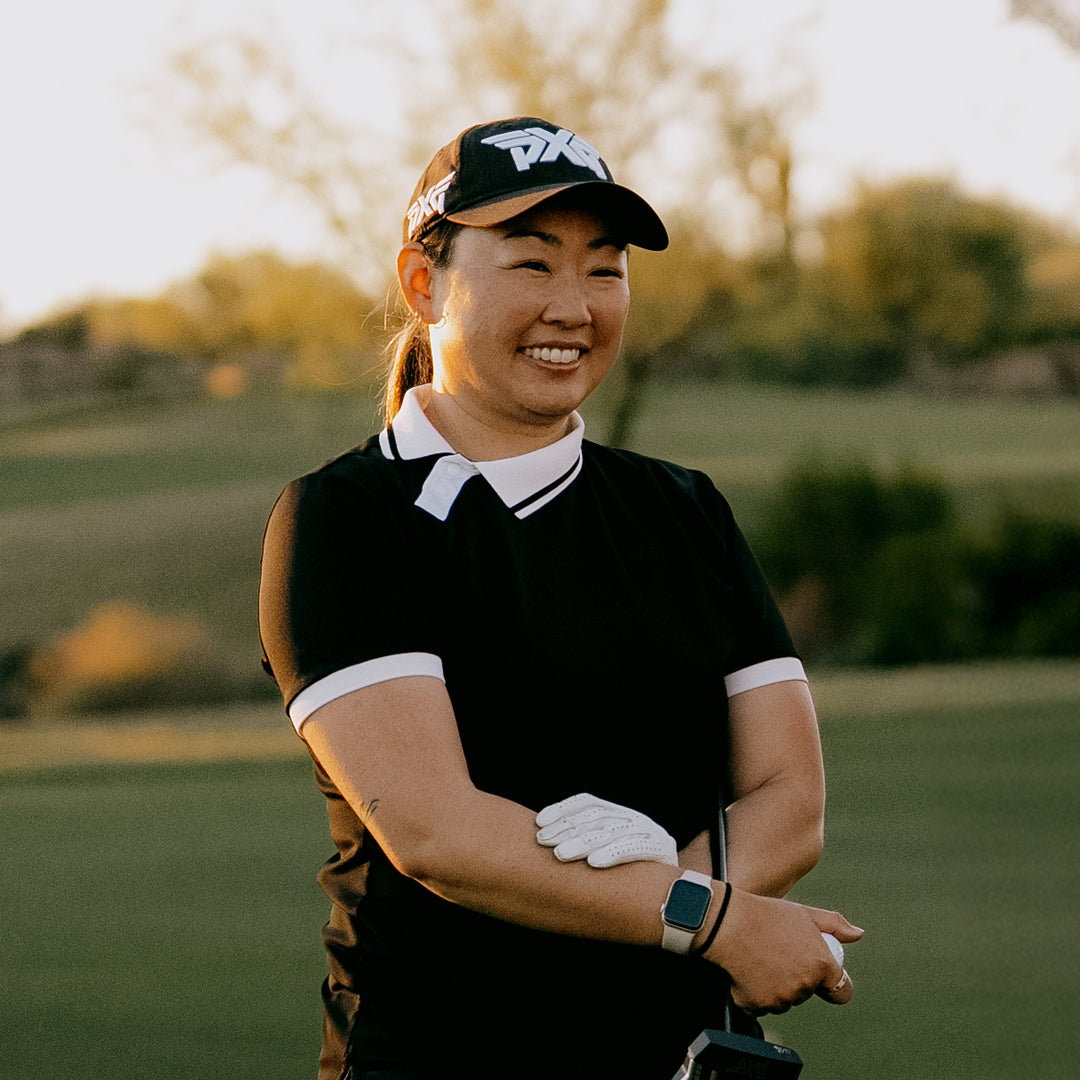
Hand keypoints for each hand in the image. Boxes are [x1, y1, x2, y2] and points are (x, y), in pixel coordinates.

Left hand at [535, 793, 678, 867]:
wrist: (679, 895)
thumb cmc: (632, 876)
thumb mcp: (610, 852)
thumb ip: (587, 842)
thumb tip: (545, 840)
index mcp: (620, 813)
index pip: (588, 802)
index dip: (563, 809)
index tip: (539, 823)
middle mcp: (634, 818)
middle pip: (596, 817)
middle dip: (567, 828)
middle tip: (543, 841)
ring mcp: (649, 832)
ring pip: (611, 832)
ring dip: (583, 842)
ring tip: (561, 854)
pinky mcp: (662, 850)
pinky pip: (634, 849)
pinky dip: (613, 854)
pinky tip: (594, 863)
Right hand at [707, 890, 862, 1014]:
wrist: (729, 923)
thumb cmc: (767, 915)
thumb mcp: (804, 913)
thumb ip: (835, 925)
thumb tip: (858, 935)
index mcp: (821, 965)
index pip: (840, 991)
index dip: (831, 984)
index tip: (818, 975)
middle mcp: (805, 986)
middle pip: (806, 992)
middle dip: (796, 978)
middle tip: (777, 952)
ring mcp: (782, 999)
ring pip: (784, 1000)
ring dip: (776, 987)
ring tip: (761, 959)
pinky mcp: (759, 1006)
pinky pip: (762, 1006)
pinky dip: (755, 994)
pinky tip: (747, 971)